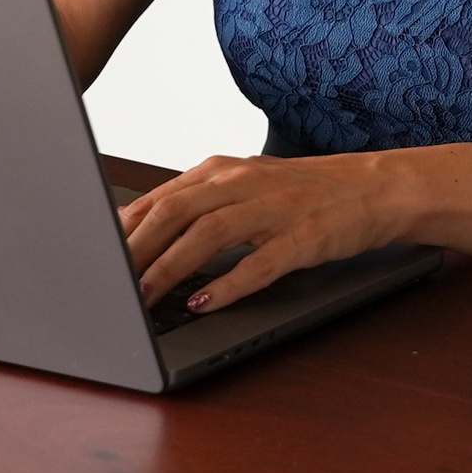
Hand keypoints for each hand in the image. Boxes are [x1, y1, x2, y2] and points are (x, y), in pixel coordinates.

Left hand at [121, 151, 407, 314]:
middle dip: (135, 248)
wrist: (377, 187)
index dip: (123, 228)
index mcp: (223, 170)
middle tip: (107, 280)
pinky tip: (203, 303)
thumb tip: (141, 232)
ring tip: (143, 295)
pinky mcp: (304, 237)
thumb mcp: (246, 186)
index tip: (94, 255)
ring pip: (210, 233)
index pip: (160, 197)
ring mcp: (275, 209)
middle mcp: (243, 182)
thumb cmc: (307, 192)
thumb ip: (199, 203)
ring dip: (171, 265)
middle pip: (176, 210)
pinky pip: (260, 262)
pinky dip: (227, 284)